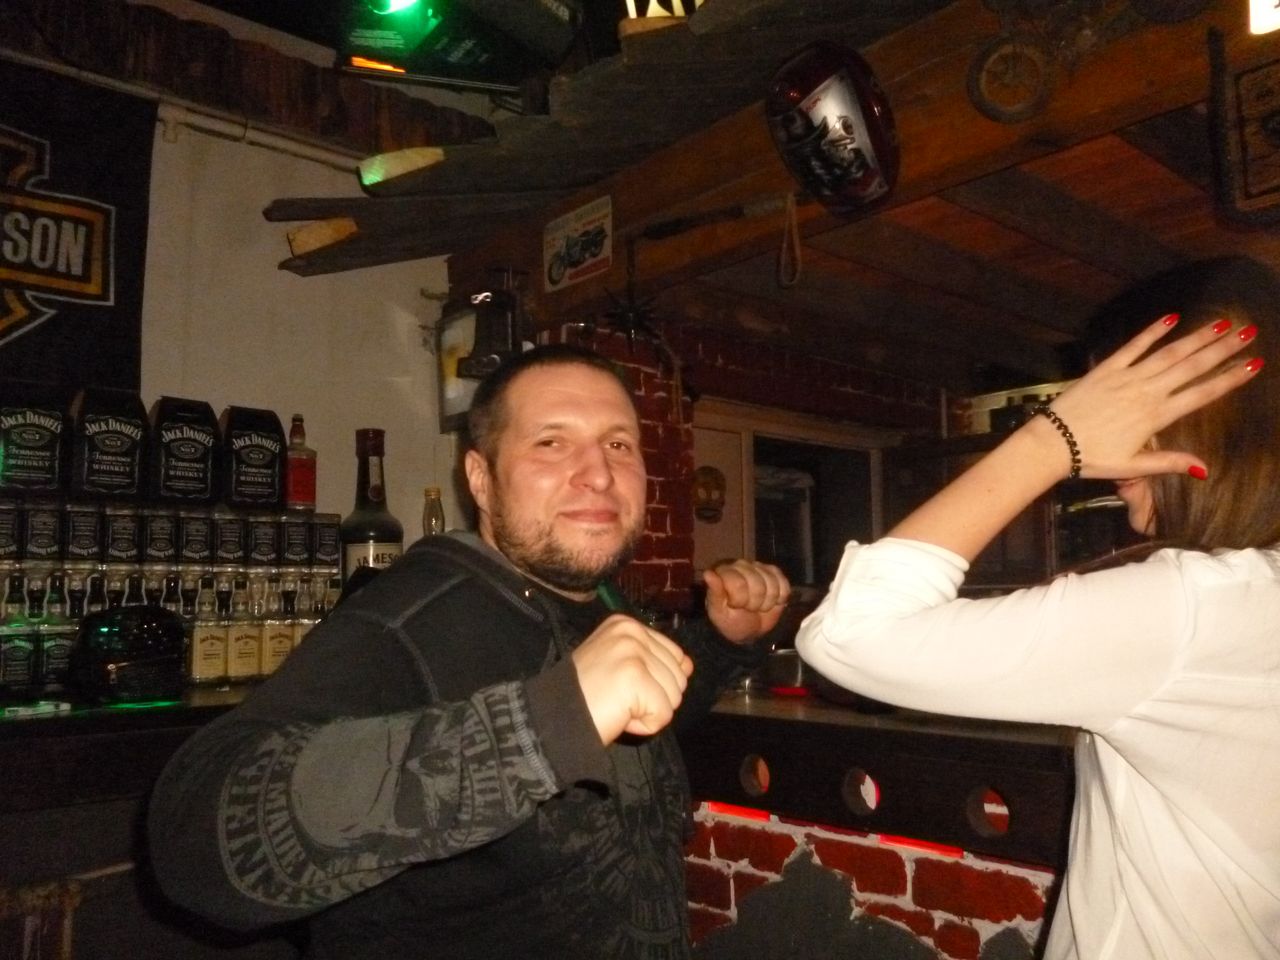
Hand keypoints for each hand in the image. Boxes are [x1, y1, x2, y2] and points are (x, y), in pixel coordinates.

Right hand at [572, 614, 693, 744]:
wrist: (554, 717)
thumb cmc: (587, 696)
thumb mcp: (622, 667)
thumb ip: (656, 662)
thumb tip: (688, 665)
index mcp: (626, 624)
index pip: (674, 656)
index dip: (654, 682)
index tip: (621, 685)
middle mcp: (631, 631)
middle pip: (678, 677)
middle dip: (653, 698)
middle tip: (618, 698)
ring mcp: (633, 652)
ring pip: (674, 696)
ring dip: (648, 712)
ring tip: (617, 705)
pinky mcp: (635, 676)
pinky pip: (664, 714)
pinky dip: (645, 725)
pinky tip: (619, 715)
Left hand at [703, 559, 790, 644]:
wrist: (748, 630)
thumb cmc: (729, 620)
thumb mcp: (718, 612)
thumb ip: (715, 592)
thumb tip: (708, 573)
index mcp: (725, 572)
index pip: (739, 584)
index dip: (740, 600)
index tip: (735, 607)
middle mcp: (742, 565)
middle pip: (758, 585)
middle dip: (754, 603)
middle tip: (747, 608)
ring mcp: (760, 568)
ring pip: (773, 585)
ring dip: (767, 602)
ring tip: (758, 606)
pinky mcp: (775, 574)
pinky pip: (784, 585)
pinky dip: (779, 598)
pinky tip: (770, 602)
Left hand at [1043, 315, 1261, 480]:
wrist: (1053, 443)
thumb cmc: (1092, 458)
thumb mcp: (1133, 466)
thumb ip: (1170, 462)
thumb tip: (1206, 468)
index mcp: (1157, 416)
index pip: (1202, 394)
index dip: (1230, 379)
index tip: (1254, 364)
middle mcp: (1147, 392)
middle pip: (1192, 367)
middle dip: (1222, 349)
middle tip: (1248, 332)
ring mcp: (1127, 378)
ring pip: (1168, 353)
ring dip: (1196, 338)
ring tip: (1222, 324)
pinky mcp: (1106, 369)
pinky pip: (1133, 346)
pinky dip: (1152, 332)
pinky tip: (1171, 317)